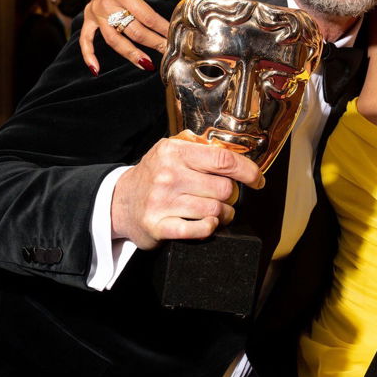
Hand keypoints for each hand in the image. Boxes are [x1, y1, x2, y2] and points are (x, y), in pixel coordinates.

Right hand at [80, 0, 174, 74]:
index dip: (162, 29)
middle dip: (153, 43)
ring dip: (130, 54)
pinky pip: (85, 37)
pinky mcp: (90, 14)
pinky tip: (97, 69)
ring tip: (147, 65)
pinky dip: (88, 54)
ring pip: (114, 39)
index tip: (175, 37)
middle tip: (169, 53)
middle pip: (132, 31)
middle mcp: (106, 3)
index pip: (146, 17)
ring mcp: (97, 10)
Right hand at [109, 132, 263, 249]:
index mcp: (175, 152)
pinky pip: (198, 229)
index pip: (223, 159)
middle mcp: (169, 175)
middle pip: (224, 188)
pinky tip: (208, 223)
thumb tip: (231, 149)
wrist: (119, 202)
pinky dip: (209, 227)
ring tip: (217, 212)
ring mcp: (163, 201)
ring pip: (215, 210)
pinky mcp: (159, 225)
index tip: (257, 179)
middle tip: (227, 198)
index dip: (248, 171)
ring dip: (224, 214)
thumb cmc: (152, 176)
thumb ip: (198, 146)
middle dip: (232, 196)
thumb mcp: (169, 151)